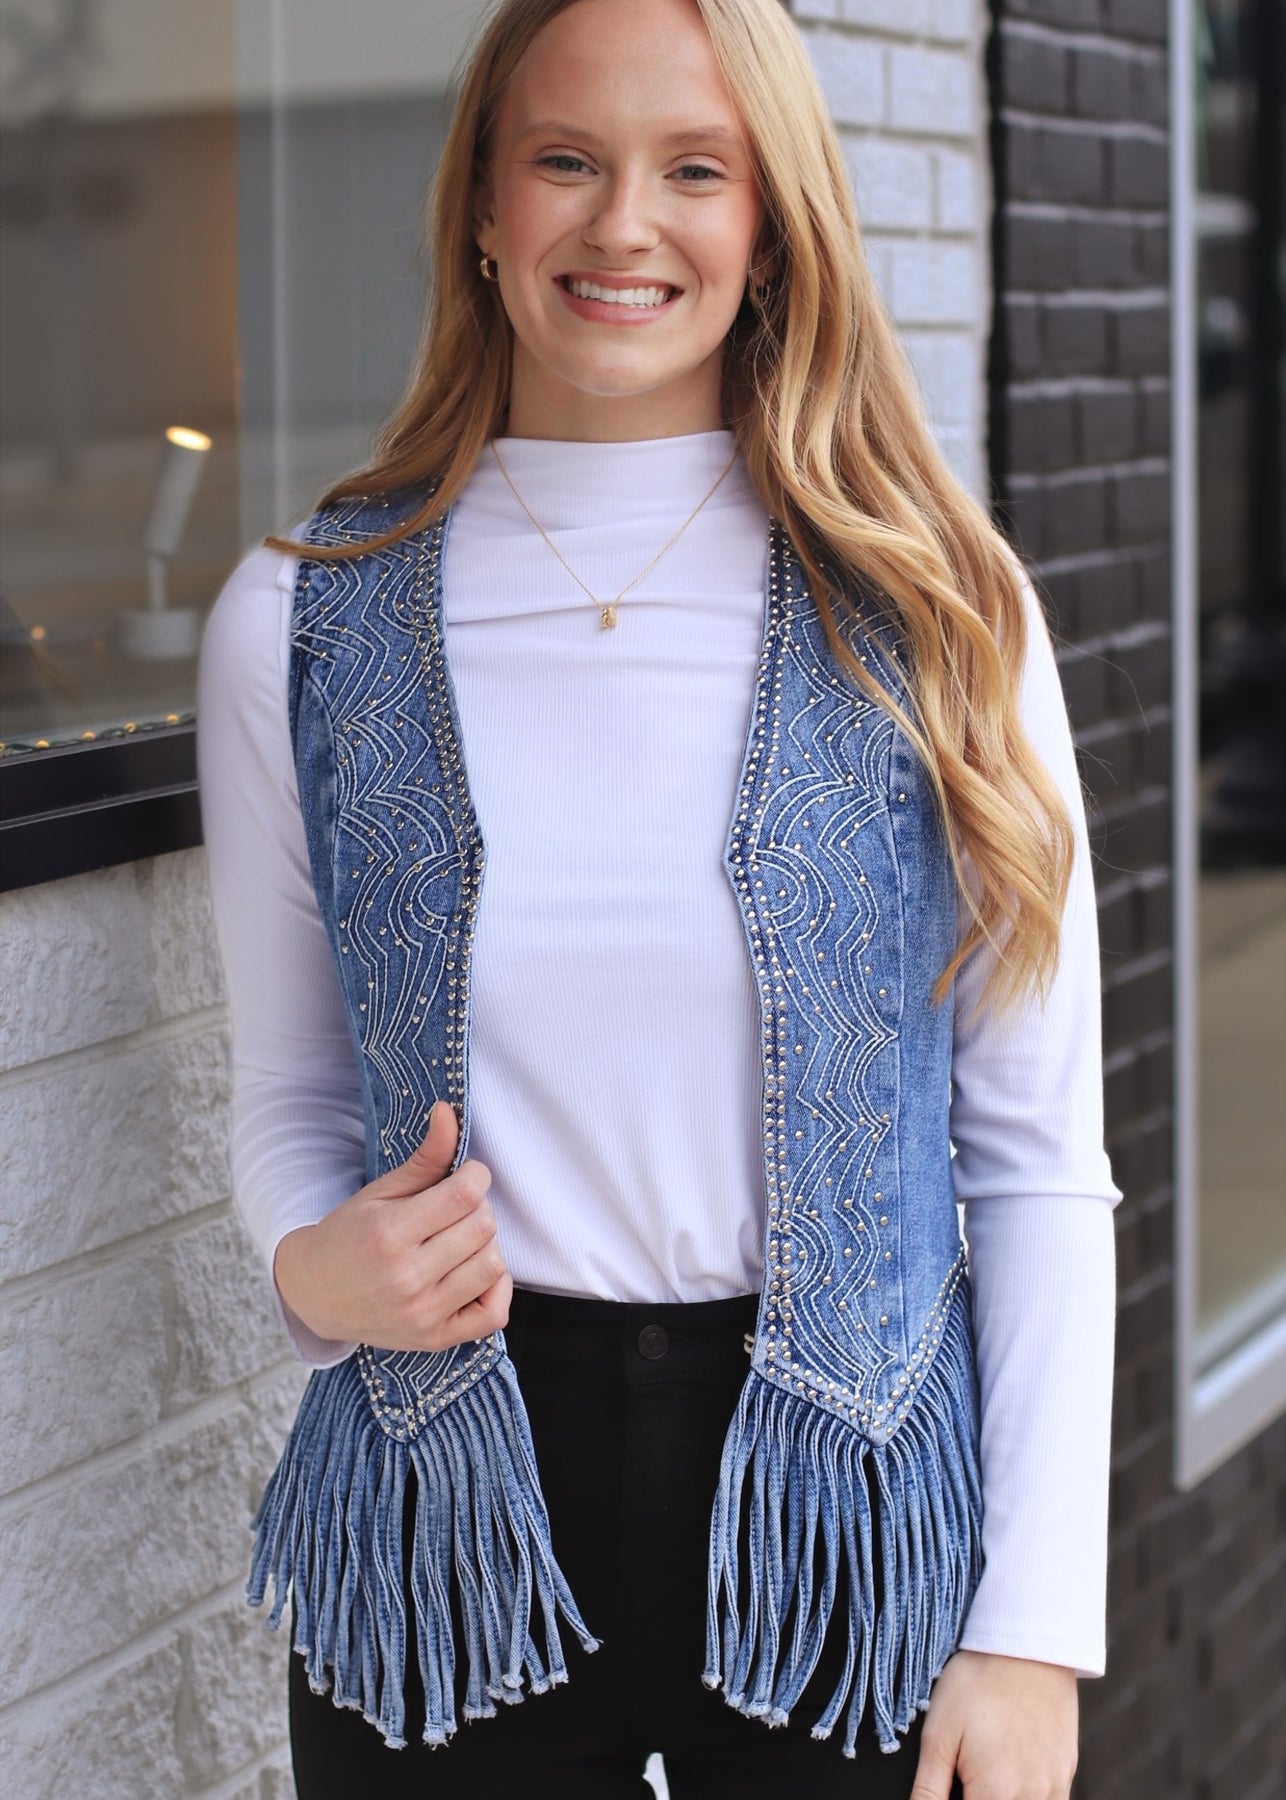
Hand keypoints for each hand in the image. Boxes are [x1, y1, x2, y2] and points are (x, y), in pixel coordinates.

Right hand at [273, 1100, 511, 1351]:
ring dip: (485, 1245)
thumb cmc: (350, 1236)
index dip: (476, 1175)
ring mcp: (423, 1314)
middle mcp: (407, 1278)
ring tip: (460, 1239)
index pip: (465, 1193)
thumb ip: (424, 1157)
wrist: (316, 1295)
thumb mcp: (381, 1192)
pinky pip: (494, 1313)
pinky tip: (473, 1272)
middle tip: (457, 1207)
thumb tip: (449, 1111)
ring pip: (493, 1265)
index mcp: (389, 1234)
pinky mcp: (435, 1339)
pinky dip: (495, 1288)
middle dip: (478, 1207)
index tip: (466, 1174)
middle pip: (483, 1227)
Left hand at [910, 1649, 1077, 1799]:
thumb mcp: (939, 1734)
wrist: (1027, 1643)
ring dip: (1003, 1795)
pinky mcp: (1068, 1771)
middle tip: (967, 1771)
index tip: (955, 1782)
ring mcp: (1055, 1786)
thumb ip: (929, 1790)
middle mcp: (1032, 1798)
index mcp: (995, 1794)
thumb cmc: (977, 1684)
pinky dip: (1027, 1794)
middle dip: (979, 1796)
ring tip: (987, 1765)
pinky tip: (1010, 1768)